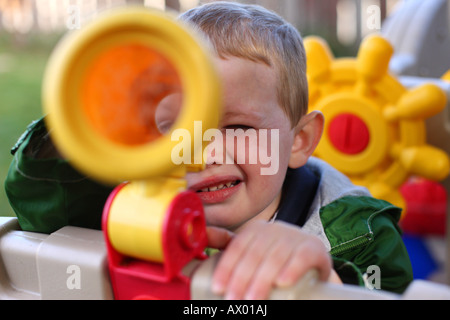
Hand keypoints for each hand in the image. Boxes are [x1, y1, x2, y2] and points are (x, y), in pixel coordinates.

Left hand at [207, 221, 332, 299]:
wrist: (311, 265)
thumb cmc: (274, 260)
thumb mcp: (251, 252)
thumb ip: (227, 244)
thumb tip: (201, 234)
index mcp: (256, 230)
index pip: (237, 247)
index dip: (226, 267)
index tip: (218, 288)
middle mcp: (275, 229)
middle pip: (254, 254)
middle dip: (241, 279)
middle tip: (234, 300)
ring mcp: (295, 236)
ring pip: (275, 257)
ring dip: (262, 280)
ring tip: (253, 300)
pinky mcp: (314, 247)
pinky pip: (302, 256)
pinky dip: (291, 269)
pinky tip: (282, 282)